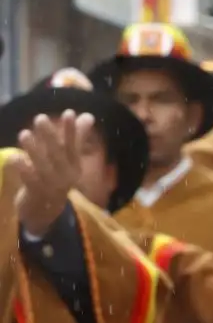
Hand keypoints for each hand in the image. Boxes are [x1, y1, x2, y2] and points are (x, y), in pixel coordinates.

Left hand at [13, 111, 89, 235]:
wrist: (46, 209)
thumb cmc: (57, 177)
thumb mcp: (69, 159)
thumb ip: (77, 137)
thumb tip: (88, 116)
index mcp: (74, 166)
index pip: (73, 145)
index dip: (71, 130)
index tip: (69, 113)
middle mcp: (65, 175)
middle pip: (57, 154)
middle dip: (49, 136)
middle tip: (39, 118)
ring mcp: (51, 185)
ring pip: (42, 165)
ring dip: (33, 150)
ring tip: (24, 133)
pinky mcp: (35, 192)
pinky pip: (28, 179)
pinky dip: (21, 168)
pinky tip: (14, 156)